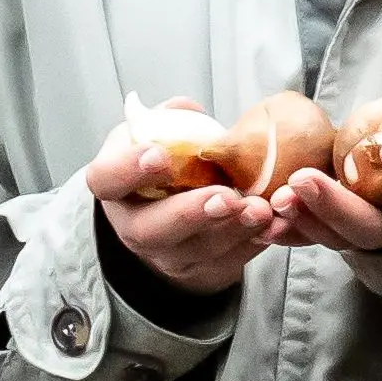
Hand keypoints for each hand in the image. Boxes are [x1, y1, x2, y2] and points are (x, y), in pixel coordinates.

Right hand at [81, 99, 299, 307]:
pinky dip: (253, 244)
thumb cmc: (168, 164)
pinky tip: (274, 224)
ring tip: (259, 209)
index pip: (107, 180)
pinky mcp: (201, 270)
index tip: (159, 156)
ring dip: (231, 231)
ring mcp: (166, 255)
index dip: (129, 170)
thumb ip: (171, 121)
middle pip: (150, 230)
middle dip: (189, 214)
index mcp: (115, 186)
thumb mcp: (159, 134)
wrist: (179, 207)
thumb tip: (186, 110)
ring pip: (195, 251)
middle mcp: (133, 227)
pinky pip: (227, 262)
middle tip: (224, 196)